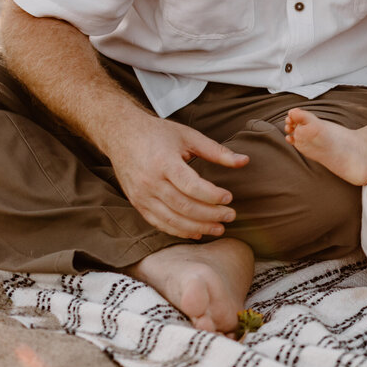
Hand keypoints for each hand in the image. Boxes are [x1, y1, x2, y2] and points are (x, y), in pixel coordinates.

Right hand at [105, 113, 248, 239]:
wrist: (121, 135)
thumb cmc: (159, 133)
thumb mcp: (189, 136)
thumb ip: (216, 151)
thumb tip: (245, 160)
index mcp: (164, 162)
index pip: (191, 186)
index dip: (212, 195)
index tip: (230, 198)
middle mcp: (150, 182)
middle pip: (183, 206)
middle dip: (210, 215)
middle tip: (230, 216)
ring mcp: (141, 195)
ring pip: (172, 219)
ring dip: (197, 227)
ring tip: (219, 228)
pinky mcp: (137, 203)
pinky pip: (159, 223)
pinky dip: (179, 230)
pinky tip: (197, 232)